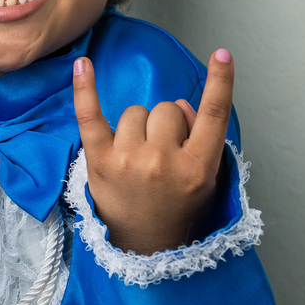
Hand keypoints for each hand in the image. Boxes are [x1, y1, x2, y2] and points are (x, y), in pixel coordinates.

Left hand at [72, 50, 233, 254]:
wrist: (145, 249)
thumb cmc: (177, 209)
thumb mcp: (206, 180)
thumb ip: (201, 138)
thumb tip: (179, 104)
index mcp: (198, 167)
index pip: (214, 114)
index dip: (221, 82)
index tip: (222, 54)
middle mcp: (164, 161)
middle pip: (167, 108)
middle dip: (167, 124)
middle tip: (162, 155)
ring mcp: (130, 160)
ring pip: (136, 112)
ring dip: (138, 128)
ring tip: (138, 158)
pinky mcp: (100, 161)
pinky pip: (90, 115)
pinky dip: (84, 89)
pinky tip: (82, 65)